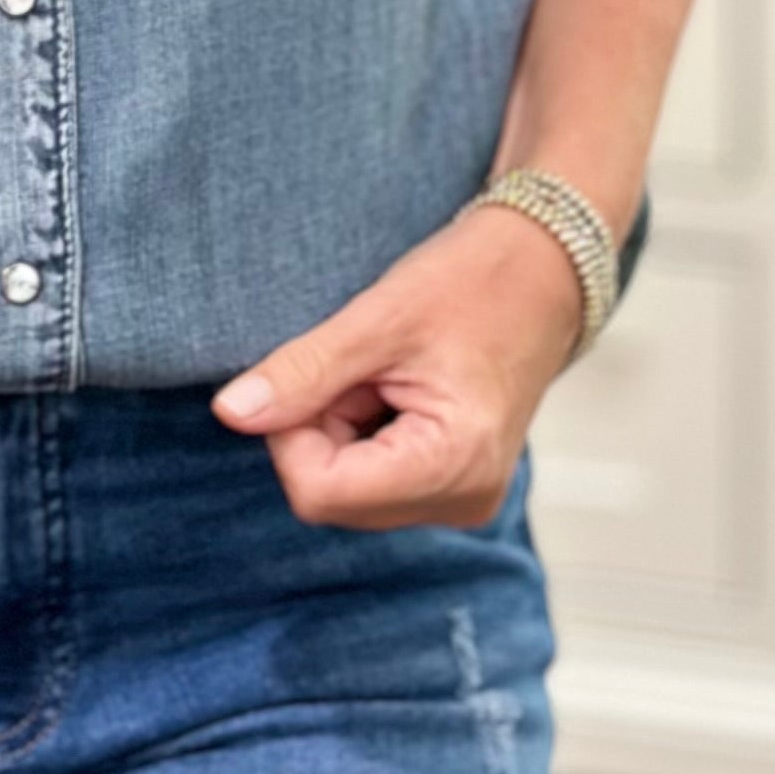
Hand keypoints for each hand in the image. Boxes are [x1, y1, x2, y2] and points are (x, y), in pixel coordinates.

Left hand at [211, 204, 588, 527]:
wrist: (543, 272)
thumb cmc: (472, 283)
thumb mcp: (377, 318)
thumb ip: (302, 372)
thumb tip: (231, 413)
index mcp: (451, 465)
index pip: (317, 491)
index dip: (295, 431)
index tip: (329, 373)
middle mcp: (461, 501)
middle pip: (329, 496)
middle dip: (323, 429)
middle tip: (366, 368)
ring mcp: (461, 500)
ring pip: (345, 490)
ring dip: (344, 430)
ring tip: (391, 376)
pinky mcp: (454, 489)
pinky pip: (373, 481)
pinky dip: (366, 435)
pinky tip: (402, 392)